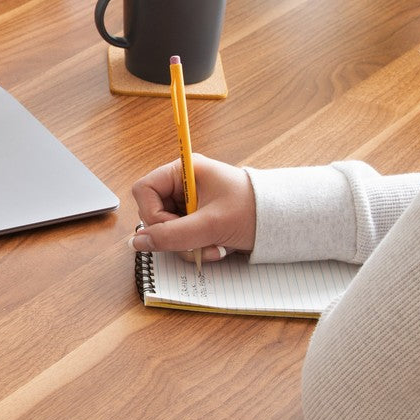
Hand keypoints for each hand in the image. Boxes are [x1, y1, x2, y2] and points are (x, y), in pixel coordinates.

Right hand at [130, 154, 255, 263]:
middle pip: (154, 213)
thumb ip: (171, 235)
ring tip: (215, 248)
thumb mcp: (210, 224)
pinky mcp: (198, 219)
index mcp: (184, 171)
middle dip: (174, 235)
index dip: (151, 213)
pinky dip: (196, 248)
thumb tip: (137, 242)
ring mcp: (190, 203)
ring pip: (167, 230)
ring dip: (188, 246)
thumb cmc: (251, 211)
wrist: (282, 221)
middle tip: (197, 243)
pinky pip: (182, 238)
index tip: (172, 228)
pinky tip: (218, 248)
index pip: (144, 189)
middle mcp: (183, 185)